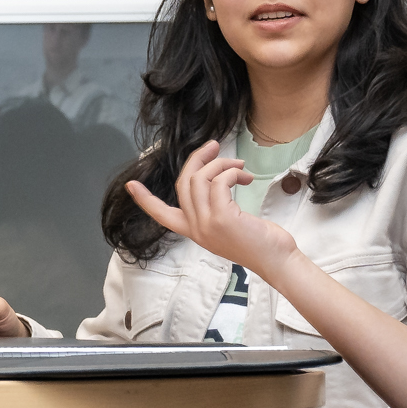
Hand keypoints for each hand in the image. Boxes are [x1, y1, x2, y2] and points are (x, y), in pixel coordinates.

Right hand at [125, 144, 298, 276]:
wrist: (275, 261)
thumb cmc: (258, 243)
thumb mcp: (228, 225)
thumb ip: (215, 207)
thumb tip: (216, 177)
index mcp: (193, 231)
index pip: (162, 215)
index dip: (145, 199)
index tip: (131, 186)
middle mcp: (196, 228)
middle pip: (184, 183)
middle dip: (197, 159)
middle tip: (215, 146)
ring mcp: (207, 224)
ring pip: (200, 179)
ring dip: (220, 164)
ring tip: (240, 166)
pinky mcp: (222, 218)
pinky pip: (219, 182)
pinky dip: (232, 173)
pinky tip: (245, 178)